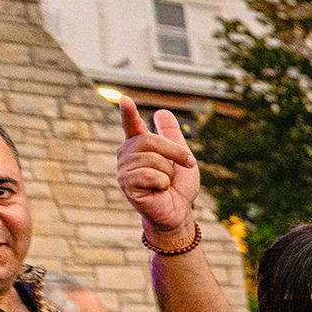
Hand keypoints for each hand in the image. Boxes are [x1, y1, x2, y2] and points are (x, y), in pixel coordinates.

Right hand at [116, 97, 200, 237]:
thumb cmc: (178, 186)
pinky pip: (150, 175)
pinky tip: (159, 191)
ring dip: (168, 173)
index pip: (131, 125)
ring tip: (166, 183)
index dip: (128, 113)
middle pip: (149, 141)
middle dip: (175, 152)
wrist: (178, 212)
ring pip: (152, 159)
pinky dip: (162, 183)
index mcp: (138, 146)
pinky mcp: (126, 185)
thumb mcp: (180, 157)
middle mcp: (126, 155)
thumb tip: (161, 112)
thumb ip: (172, 135)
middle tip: (187, 164)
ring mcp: (123, 170)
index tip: (125, 100)